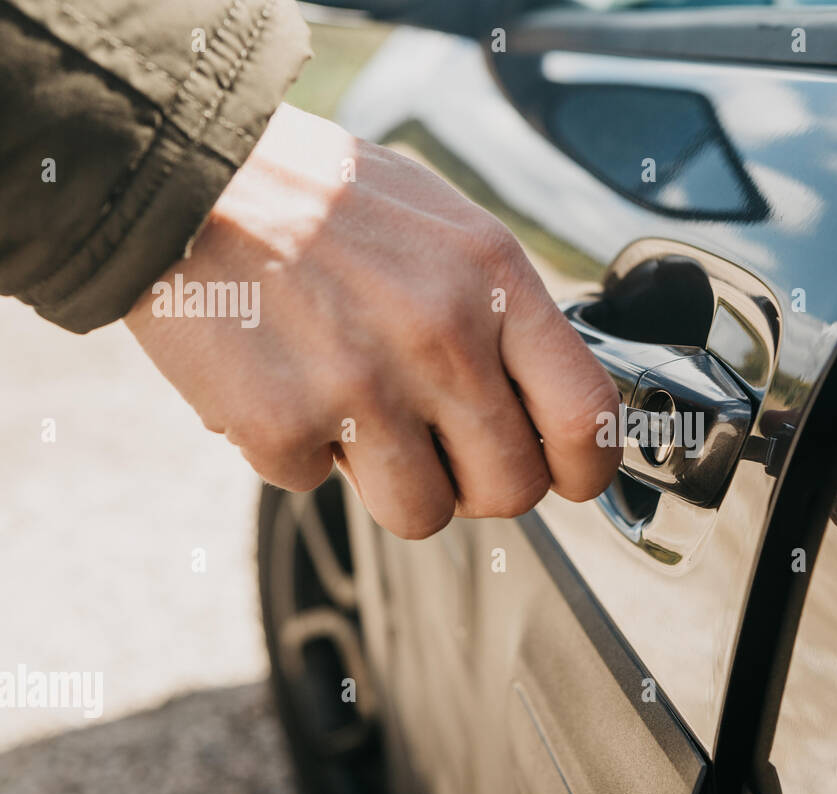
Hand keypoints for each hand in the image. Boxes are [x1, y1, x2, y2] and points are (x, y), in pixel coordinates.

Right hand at [124, 104, 619, 537]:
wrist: (186, 171)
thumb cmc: (322, 197)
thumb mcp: (448, 227)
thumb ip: (504, 313)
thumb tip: (549, 398)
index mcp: (493, 281)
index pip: (585, 416)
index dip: (585, 468)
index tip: (569, 476)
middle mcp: (440, 339)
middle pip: (511, 489)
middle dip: (479, 481)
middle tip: (440, 443)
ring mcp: (362, 389)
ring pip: (423, 513)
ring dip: (393, 479)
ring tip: (356, 410)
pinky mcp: (281, 426)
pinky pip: (317, 486)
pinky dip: (301, 451)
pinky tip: (286, 384)